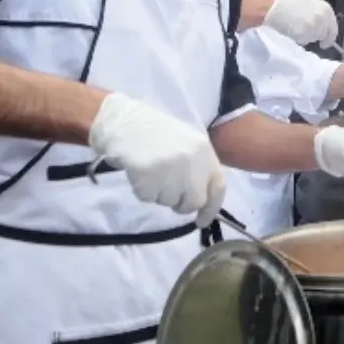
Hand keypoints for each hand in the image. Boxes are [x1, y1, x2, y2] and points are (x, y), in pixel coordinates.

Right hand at [88, 93, 225, 227]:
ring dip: (160, 194)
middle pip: (194, 201)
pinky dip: (143, 191)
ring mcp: (170, 169)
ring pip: (169, 201)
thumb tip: (202, 201)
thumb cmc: (156, 134)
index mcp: (204, 151)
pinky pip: (148, 198)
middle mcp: (191, 161)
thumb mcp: (188, 145)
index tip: (202, 221)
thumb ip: (199, 169)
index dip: (212, 208)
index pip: (218, 186)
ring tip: (153, 173)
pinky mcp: (147, 176)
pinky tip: (141, 173)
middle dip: (181, 204)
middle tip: (168, 193)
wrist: (125, 122)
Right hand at [263, 0, 337, 47]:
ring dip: (306, 36)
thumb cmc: (291, 3)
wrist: (275, 4)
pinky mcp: (304, 34)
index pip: (333, 29)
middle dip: (316, 36)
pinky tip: (291, 28)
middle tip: (305, 31)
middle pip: (323, 35)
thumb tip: (324, 28)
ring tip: (296, 25)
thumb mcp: (312, 5)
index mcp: (327, 10)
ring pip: (313, 39)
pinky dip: (298, 38)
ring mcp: (314, 27)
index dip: (329, 38)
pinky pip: (303, 41)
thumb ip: (321, 16)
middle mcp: (323, 19)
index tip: (325, 43)